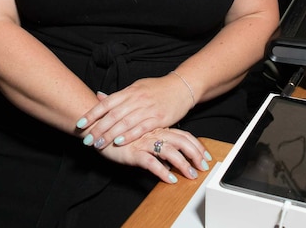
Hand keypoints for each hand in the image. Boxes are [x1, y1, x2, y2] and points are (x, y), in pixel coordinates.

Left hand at [75, 73, 193, 150]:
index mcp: (130, 91)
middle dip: (98, 128)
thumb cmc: (157, 89)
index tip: (80, 123)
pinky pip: (141, 128)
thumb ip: (119, 96)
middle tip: (87, 139)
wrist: (181, 87)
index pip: (107, 103)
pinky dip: (129, 135)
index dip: (92, 114)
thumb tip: (99, 96)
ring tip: (98, 144)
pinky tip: (119, 142)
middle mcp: (137, 99)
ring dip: (109, 135)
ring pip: (125, 123)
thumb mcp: (136, 88)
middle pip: (113, 115)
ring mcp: (148, 108)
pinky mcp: (159, 118)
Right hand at [97, 127, 211, 183]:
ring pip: (169, 151)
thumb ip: (157, 142)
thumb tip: (170, 160)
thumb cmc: (121, 131)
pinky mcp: (133, 153)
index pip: (183, 135)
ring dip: (182, 164)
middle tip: (204, 167)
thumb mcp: (143, 135)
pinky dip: (161, 171)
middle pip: (181, 142)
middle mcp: (154, 133)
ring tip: (191, 175)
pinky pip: (151, 162)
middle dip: (195, 154)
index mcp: (158, 128)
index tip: (206, 156)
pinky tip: (169, 179)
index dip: (196, 145)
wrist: (99, 127)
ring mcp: (144, 142)